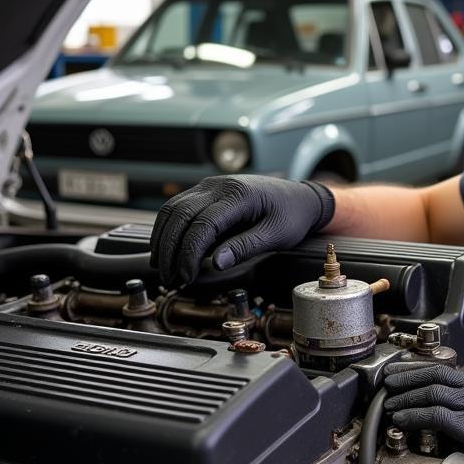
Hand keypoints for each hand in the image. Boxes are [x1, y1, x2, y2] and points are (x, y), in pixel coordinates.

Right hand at [149, 175, 334, 286]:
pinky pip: (177, 208)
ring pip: (173, 209)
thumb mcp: (277, 235)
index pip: (203, 224)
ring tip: (163, 268)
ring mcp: (209, 186)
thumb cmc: (292, 215)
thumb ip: (246, 247)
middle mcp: (218, 185)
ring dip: (163, 239)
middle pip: (180, 214)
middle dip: (169, 249)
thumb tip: (216, 263)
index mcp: (239, 194)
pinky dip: (168, 229)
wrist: (299, 196)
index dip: (189, 252)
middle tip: (169, 277)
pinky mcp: (205, 191)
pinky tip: (167, 251)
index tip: (186, 276)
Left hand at [382, 362, 463, 463]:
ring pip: (431, 392)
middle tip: (388, 381)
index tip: (403, 374)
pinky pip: (436, 415)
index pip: (446, 370)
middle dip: (406, 376)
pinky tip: (402, 419)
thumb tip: (449, 419)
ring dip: (405, 397)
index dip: (419, 371)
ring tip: (388, 402)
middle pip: (435, 374)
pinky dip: (414, 415)